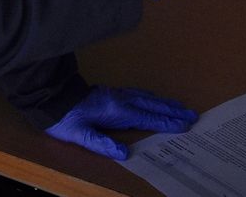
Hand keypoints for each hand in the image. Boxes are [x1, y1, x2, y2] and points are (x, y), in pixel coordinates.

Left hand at [45, 86, 196, 160]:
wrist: (52, 97)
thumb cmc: (66, 119)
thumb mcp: (81, 135)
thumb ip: (103, 144)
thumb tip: (126, 154)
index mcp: (116, 110)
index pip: (148, 117)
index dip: (167, 122)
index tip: (185, 124)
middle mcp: (120, 99)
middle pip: (152, 104)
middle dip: (173, 110)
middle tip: (193, 114)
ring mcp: (116, 93)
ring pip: (147, 97)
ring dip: (164, 102)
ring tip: (180, 107)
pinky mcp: (111, 92)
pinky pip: (138, 94)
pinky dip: (152, 97)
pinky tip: (153, 99)